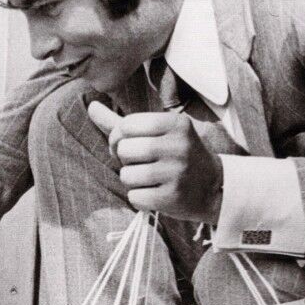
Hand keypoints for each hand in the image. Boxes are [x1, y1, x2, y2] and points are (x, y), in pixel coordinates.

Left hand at [88, 101, 223, 222]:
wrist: (213, 186)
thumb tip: (91, 106)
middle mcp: (178, 145)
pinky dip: (139, 198)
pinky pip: (135, 197)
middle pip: (124, 150)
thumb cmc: (175, 155)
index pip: (126, 125)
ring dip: (132, 181)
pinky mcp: (173, 197)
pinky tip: (156, 193)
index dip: (118, 138)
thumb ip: (121, 122)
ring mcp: (177, 172)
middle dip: (125, 160)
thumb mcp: (156, 133)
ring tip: (150, 179)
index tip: (131, 145)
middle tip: (142, 164)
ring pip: (126, 175)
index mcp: (175, 123)